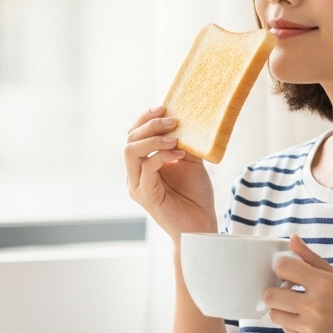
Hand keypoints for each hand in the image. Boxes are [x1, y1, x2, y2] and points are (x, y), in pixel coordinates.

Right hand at [124, 106, 216, 240]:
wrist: (201, 225)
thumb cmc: (195, 196)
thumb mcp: (190, 161)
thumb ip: (183, 143)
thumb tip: (184, 119)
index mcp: (143, 164)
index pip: (134, 135)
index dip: (146, 118)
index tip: (165, 107)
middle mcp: (135, 174)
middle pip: (130, 139)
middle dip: (150, 125)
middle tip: (173, 121)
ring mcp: (137, 185)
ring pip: (131, 151)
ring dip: (153, 139)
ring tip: (175, 137)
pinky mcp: (145, 195)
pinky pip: (146, 168)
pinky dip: (162, 156)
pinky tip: (180, 154)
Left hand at [262, 235, 332, 332]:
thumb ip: (312, 259)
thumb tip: (292, 239)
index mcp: (325, 284)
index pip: (283, 267)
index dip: (282, 269)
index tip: (289, 274)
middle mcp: (316, 306)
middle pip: (270, 294)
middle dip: (276, 291)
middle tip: (288, 293)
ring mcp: (311, 328)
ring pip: (274, 314)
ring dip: (283, 310)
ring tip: (300, 309)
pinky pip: (286, 330)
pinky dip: (292, 326)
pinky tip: (309, 324)